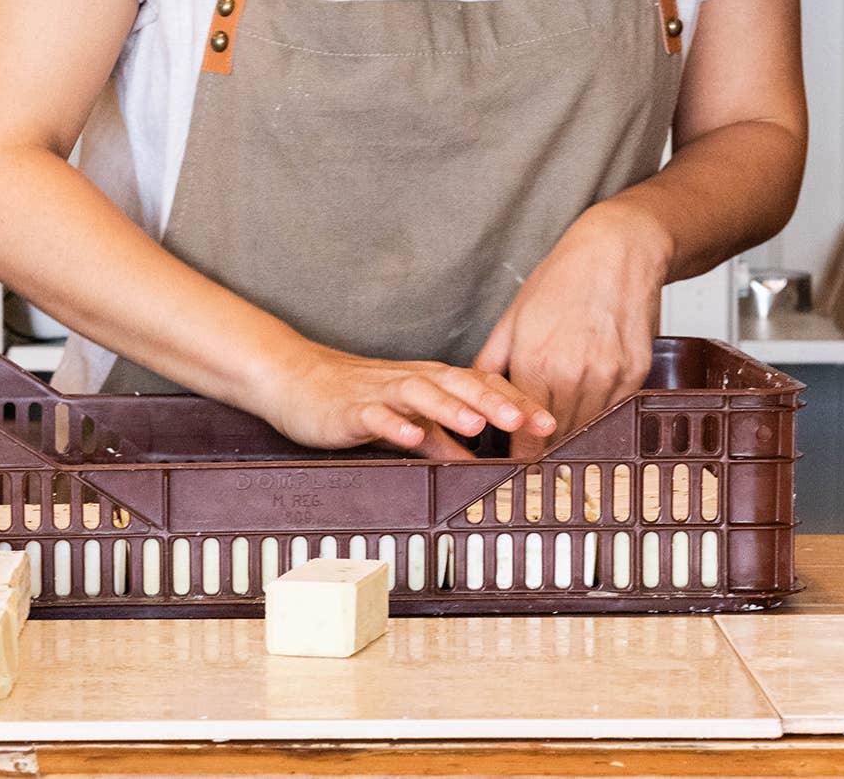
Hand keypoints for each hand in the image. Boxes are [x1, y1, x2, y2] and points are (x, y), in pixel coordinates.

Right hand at [255, 342, 556, 462]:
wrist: (293, 378)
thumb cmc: (353, 399)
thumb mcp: (404, 420)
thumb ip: (441, 439)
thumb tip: (479, 464)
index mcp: (426, 381)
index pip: (478, 384)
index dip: (515, 400)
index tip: (550, 422)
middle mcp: (408, 381)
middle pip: (457, 384)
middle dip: (494, 402)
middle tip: (528, 420)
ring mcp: (378, 392)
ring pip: (419, 393)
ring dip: (449, 407)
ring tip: (477, 426)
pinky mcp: (347, 408)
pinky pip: (373, 414)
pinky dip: (392, 424)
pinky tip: (409, 436)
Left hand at [473, 202, 668, 461]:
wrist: (618, 252)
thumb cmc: (563, 278)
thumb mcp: (513, 317)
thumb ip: (492, 363)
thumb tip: (473, 395)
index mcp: (535, 362)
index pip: (523, 434)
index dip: (518, 453)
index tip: (514, 461)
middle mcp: (573, 375)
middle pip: (555, 438)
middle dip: (543, 446)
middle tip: (535, 447)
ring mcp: (608, 377)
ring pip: (585, 429)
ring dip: (571, 432)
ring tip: (559, 429)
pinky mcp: (634, 375)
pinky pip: (612, 412)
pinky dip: (598, 414)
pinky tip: (587, 401)